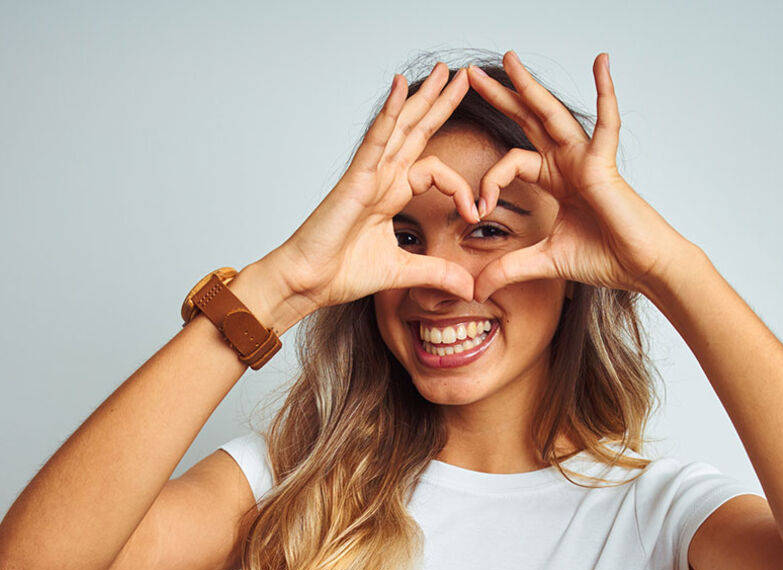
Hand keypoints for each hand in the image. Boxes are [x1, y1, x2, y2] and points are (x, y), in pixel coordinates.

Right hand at [266, 63, 487, 312]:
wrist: (307, 282)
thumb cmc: (340, 274)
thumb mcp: (403, 272)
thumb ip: (437, 273)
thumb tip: (470, 288)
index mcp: (391, 194)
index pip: (436, 171)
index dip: (462, 188)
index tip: (476, 214)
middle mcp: (382, 177)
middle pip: (417, 131)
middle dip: (441, 103)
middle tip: (464, 76)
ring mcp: (368, 174)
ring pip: (401, 126)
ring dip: (423, 97)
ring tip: (443, 70)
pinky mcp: (356, 178)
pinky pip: (376, 139)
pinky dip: (389, 112)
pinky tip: (401, 86)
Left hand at [465, 53, 686, 300]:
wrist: (640, 266)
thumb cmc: (605, 257)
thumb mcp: (546, 261)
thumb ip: (509, 269)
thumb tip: (477, 288)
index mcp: (554, 178)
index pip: (510, 161)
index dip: (488, 183)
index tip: (476, 211)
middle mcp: (567, 161)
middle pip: (527, 121)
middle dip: (499, 97)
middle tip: (470, 75)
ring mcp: (585, 158)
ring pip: (551, 114)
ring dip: (530, 86)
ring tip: (510, 59)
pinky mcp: (604, 163)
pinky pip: (607, 122)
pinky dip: (605, 92)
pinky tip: (601, 62)